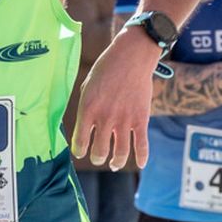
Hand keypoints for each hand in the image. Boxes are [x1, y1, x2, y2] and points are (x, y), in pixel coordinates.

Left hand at [69, 30, 155, 170]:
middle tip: (99, 157)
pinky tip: (140, 164)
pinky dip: (142, 158)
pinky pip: (142, 145)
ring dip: (116, 162)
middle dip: (98, 158)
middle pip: (100, 151)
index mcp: (88, 110)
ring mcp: (124, 120)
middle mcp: (105, 118)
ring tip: (114, 163)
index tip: (81, 152)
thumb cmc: (106, 68)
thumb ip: (85, 108)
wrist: (131, 57)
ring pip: (120, 153)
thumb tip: (83, 126)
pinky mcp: (141, 119)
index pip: (80, 141)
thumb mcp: (87, 86)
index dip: (79, 151)